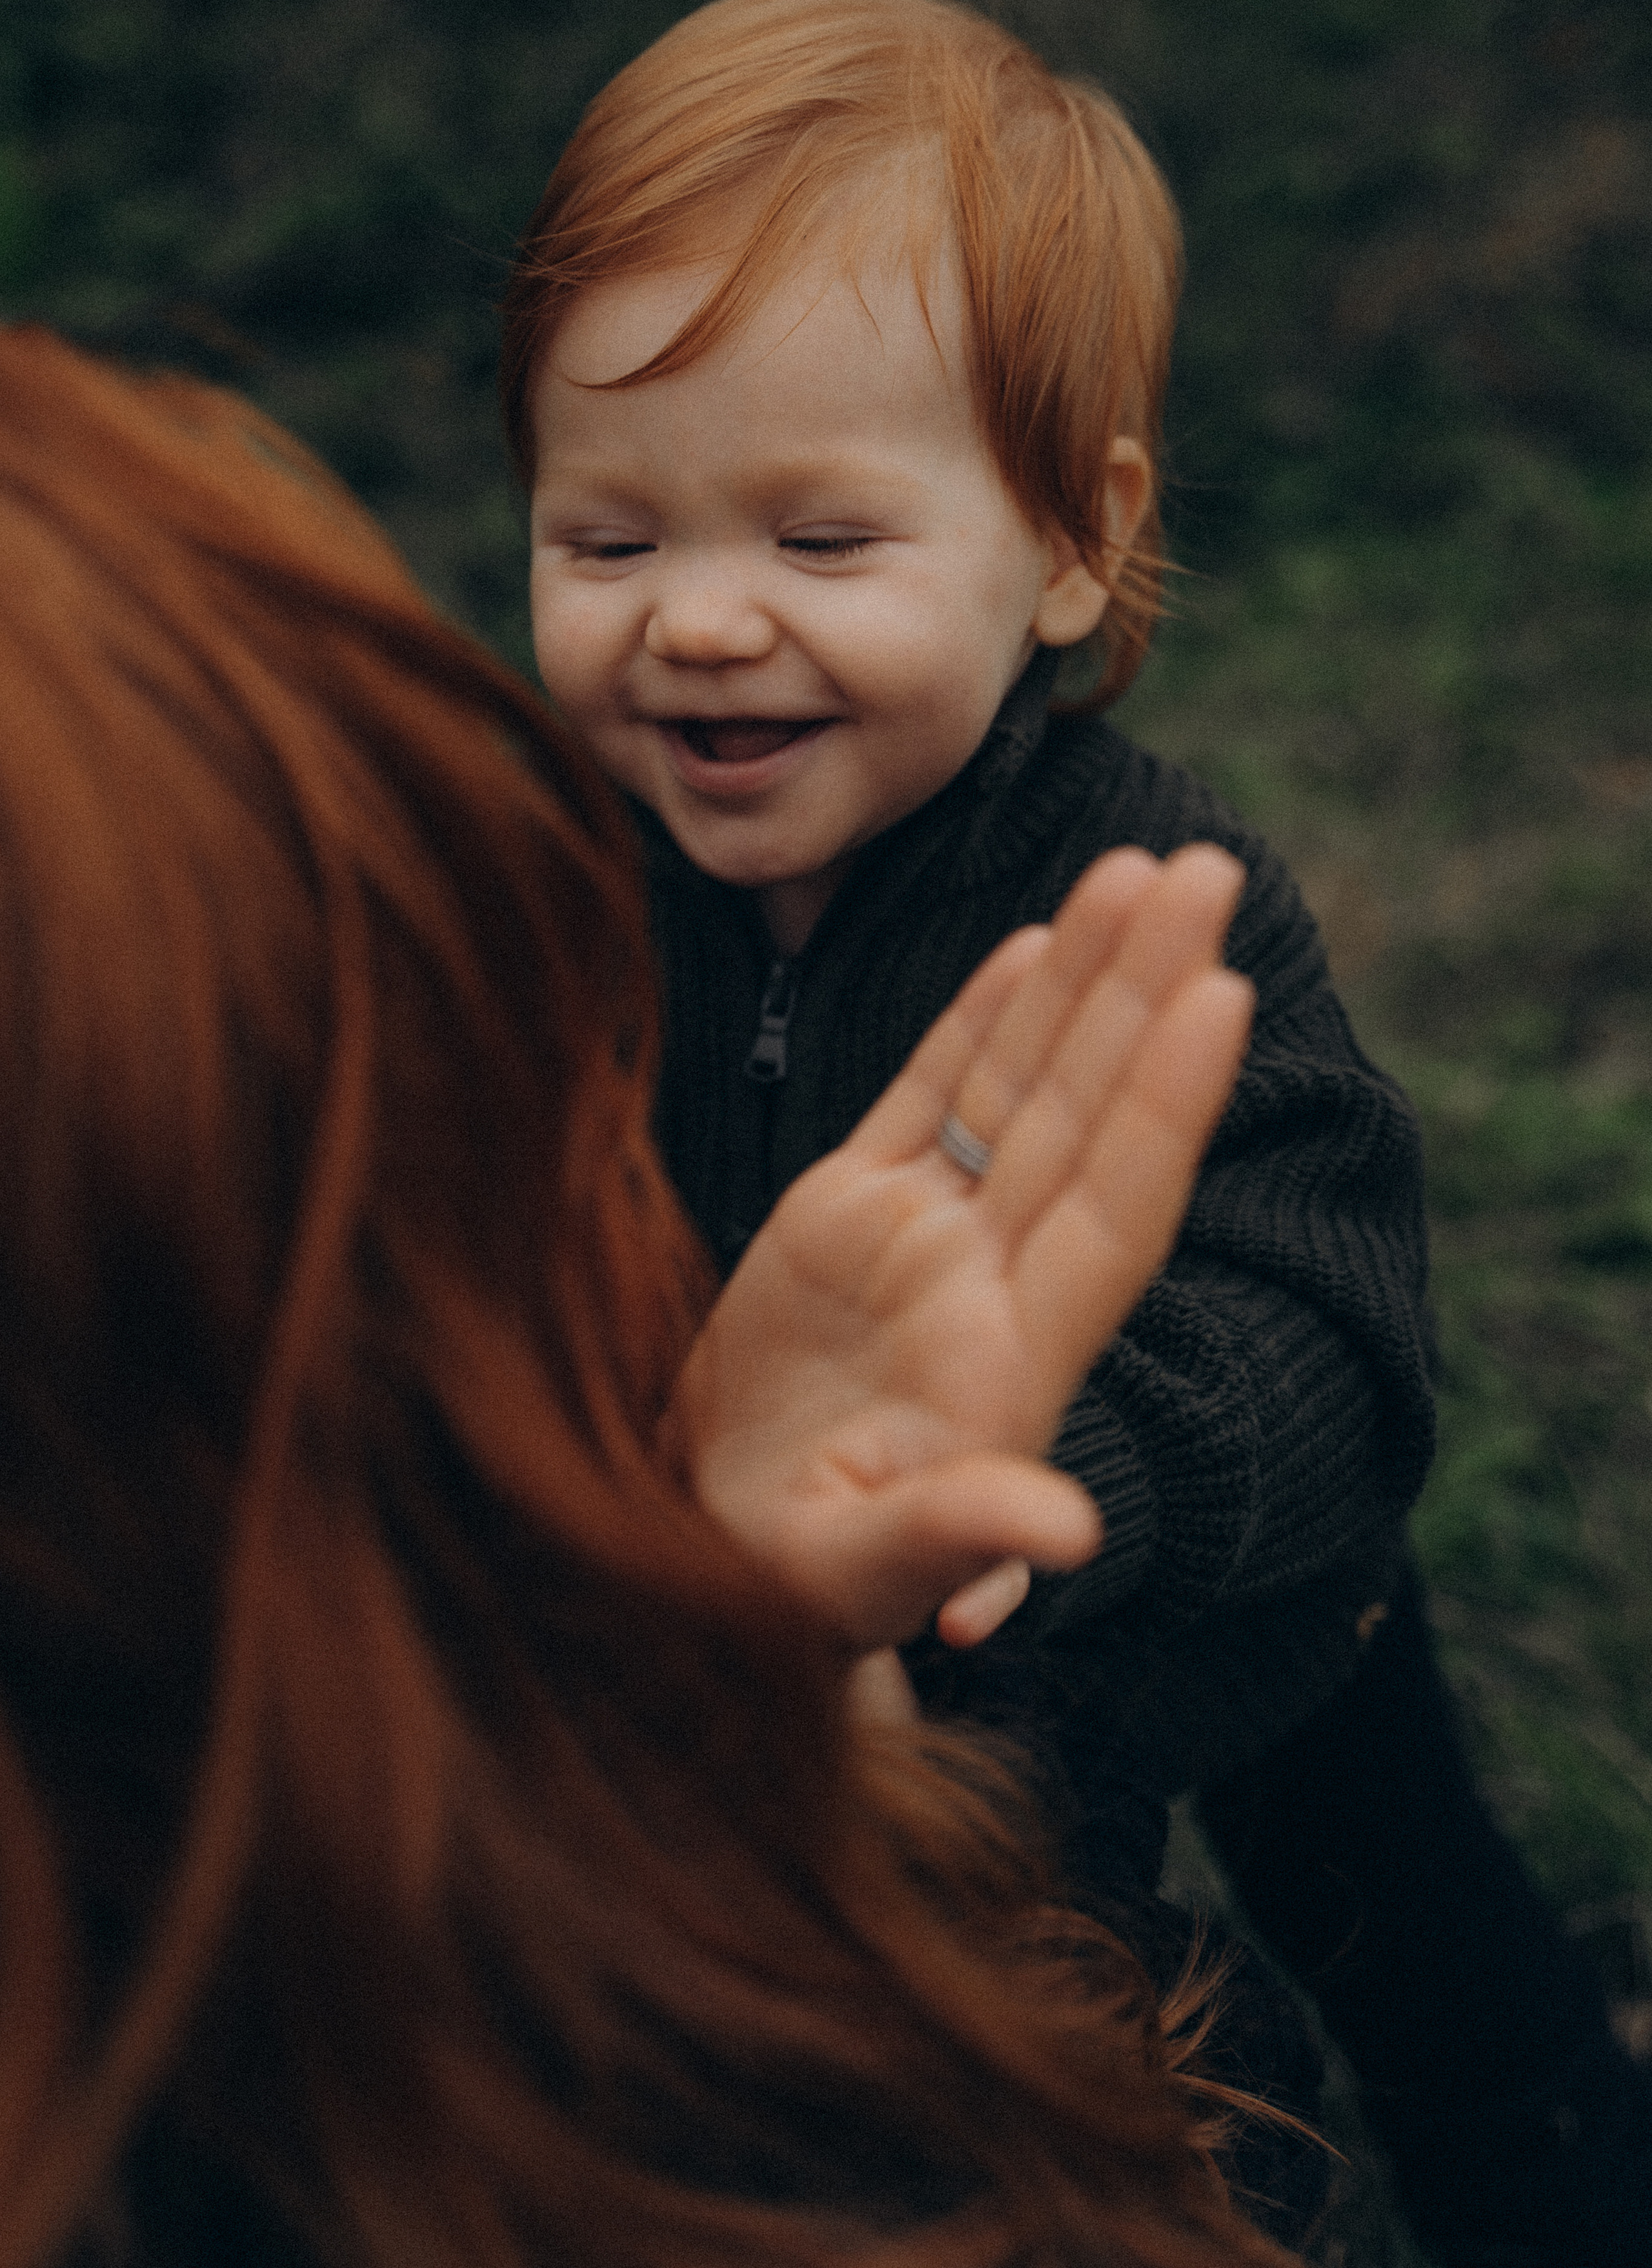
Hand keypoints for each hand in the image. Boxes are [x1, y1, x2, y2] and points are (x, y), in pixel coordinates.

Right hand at [670, 845, 1253, 1653]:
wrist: (695, 1550)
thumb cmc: (781, 1590)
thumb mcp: (861, 1578)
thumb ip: (956, 1542)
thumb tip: (1067, 1536)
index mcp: (1009, 1360)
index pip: (1113, 1206)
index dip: (1168, 1104)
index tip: (1221, 992)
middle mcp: (987, 1282)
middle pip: (1087, 1113)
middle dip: (1148, 989)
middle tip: (1213, 870)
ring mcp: (922, 1242)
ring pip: (1022, 1085)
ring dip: (1083, 979)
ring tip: (1142, 869)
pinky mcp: (845, 1219)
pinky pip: (930, 1097)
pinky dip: (981, 1020)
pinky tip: (1035, 945)